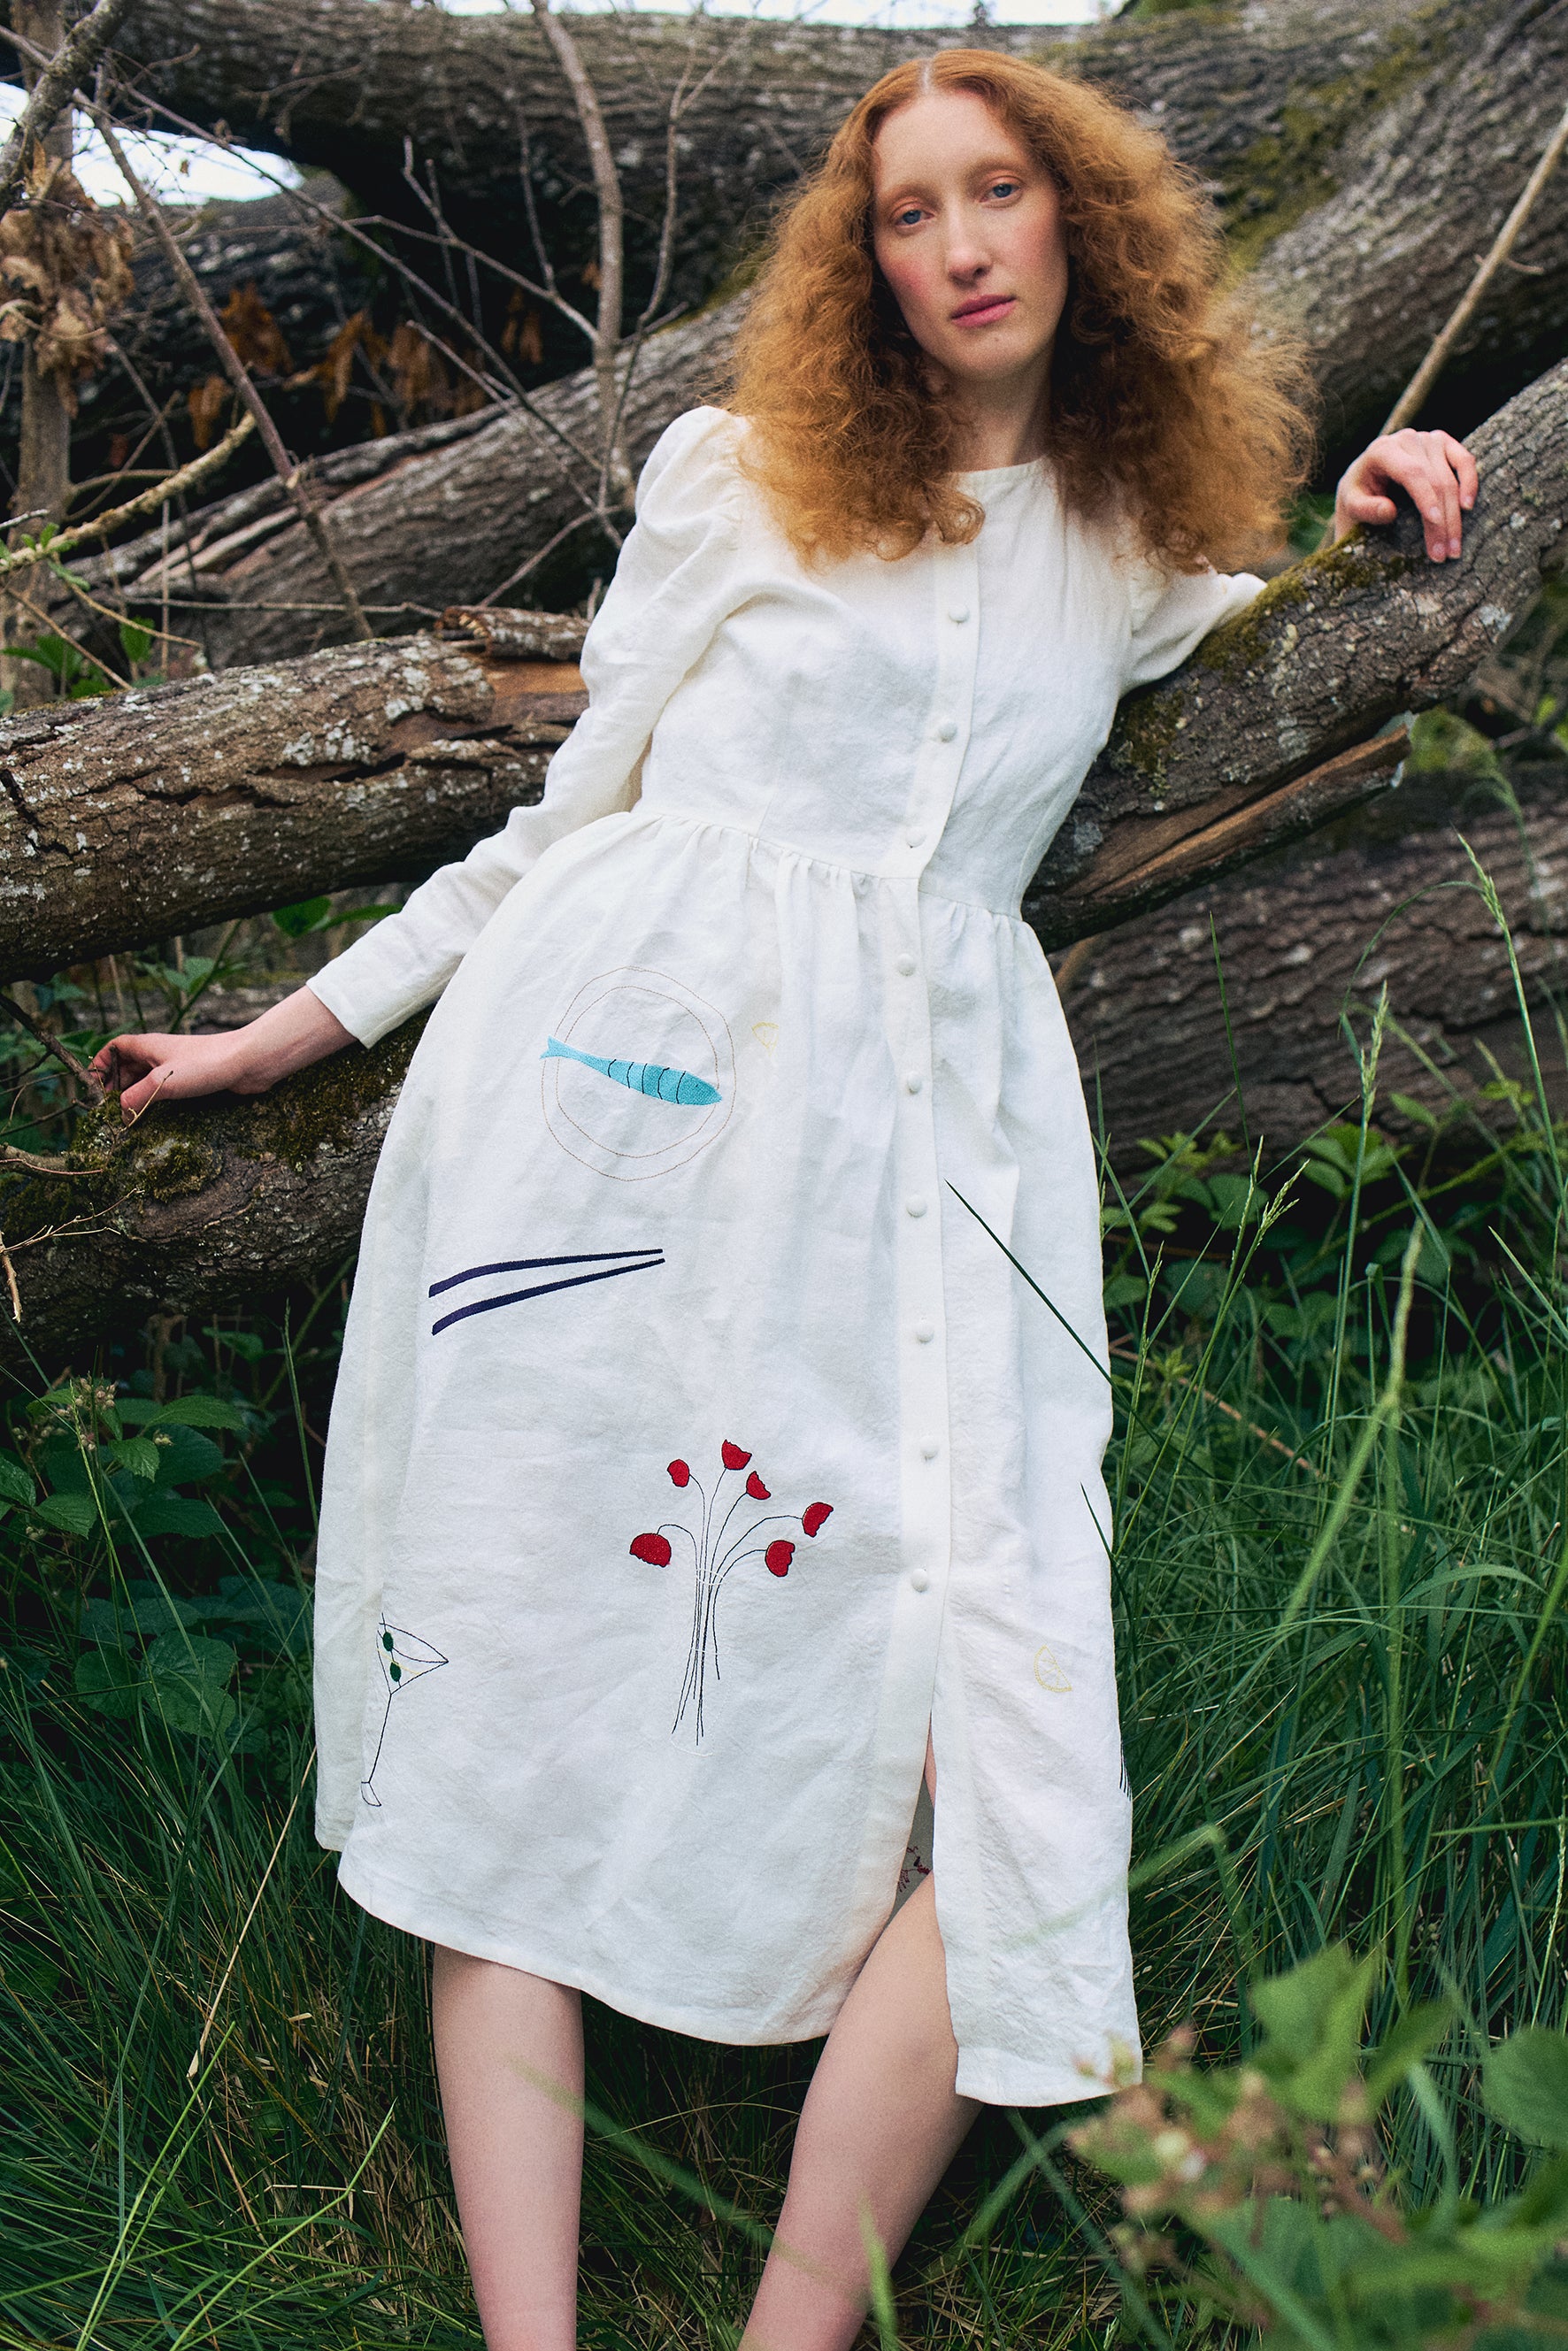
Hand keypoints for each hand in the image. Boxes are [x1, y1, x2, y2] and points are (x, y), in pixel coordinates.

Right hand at [91, 985, 354, 1119]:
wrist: (249, 1062)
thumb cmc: (206, 1064)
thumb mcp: (163, 1081)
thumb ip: (137, 1097)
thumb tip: (119, 1113)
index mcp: (149, 1046)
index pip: (115, 1048)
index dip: (102, 1063)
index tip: (95, 1086)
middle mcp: (161, 1053)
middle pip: (128, 1066)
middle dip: (116, 1084)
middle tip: (110, 1109)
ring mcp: (177, 1066)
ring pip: (147, 1079)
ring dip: (135, 1094)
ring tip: (128, 1116)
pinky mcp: (193, 1080)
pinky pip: (166, 1089)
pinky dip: (155, 1100)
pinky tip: (154, 1115)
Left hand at [1333, 428, 1477, 561]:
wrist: (1364, 478)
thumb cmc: (1357, 494)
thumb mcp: (1350, 505)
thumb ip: (1365, 508)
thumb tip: (1389, 511)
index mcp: (1382, 450)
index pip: (1411, 473)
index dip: (1426, 498)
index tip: (1435, 523)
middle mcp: (1407, 439)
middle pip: (1434, 480)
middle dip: (1441, 520)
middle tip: (1444, 555)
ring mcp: (1428, 439)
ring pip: (1450, 477)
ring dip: (1455, 515)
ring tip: (1453, 549)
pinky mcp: (1443, 443)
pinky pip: (1464, 460)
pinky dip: (1470, 483)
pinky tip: (1468, 507)